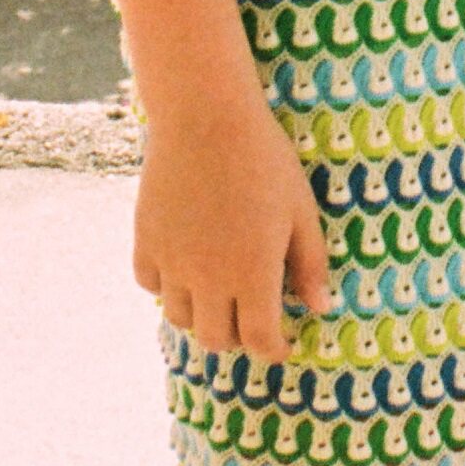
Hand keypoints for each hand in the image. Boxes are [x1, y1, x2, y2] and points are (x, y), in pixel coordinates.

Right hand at [133, 95, 330, 360]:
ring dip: (201, 315)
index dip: (276, 349)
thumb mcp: (301, 210)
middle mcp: (207, 279)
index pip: (261, 341)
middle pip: (217, 339)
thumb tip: (319, 307)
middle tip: (252, 317)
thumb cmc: (265, 160)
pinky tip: (185, 268)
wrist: (205, 116)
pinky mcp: (145, 239)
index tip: (283, 343)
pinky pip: (151, 284)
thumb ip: (310, 263)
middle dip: (239, 336)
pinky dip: (167, 287)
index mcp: (253, 275)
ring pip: (180, 318)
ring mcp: (171, 261)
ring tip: (217, 293)